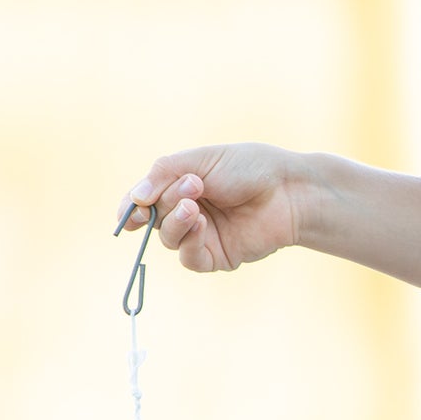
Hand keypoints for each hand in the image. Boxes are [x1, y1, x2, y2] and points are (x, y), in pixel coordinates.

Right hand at [115, 143, 302, 274]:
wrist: (288, 188)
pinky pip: (190, 259)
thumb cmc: (249, 167)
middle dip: (166, 201)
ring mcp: (203, 235)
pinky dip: (189, 243)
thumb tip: (134, 199)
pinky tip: (200, 224)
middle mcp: (188, 212)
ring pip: (169, 240)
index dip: (132, 208)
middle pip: (154, 218)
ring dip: (176, 221)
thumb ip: (163, 175)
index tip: (131, 210)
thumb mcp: (200, 160)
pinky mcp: (219, 256)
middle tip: (193, 186)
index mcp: (180, 187)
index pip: (143, 202)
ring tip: (195, 204)